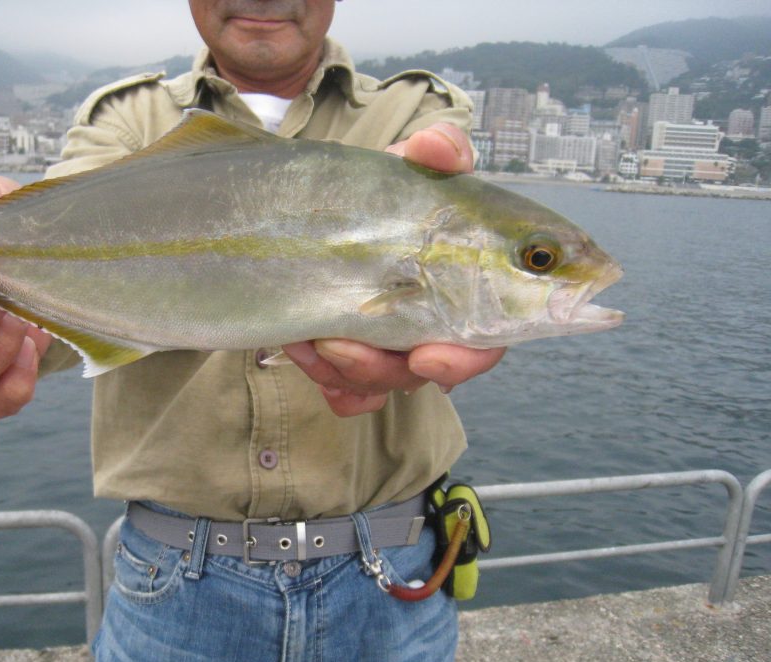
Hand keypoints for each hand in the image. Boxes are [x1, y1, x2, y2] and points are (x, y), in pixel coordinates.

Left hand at [286, 123, 504, 416]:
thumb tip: (437, 145)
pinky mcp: (356, 358)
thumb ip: (439, 157)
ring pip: (381, 383)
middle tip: (344, 349)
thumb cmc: (396, 193)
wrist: (340, 206)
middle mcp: (437, 326)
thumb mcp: (417, 167)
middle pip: (427, 374)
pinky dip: (324, 378)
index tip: (427, 356)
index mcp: (471, 292)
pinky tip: (299, 346)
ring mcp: (395, 346)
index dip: (465, 360)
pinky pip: (347, 392)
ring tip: (310, 337)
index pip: (487, 343)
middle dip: (386, 369)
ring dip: (345, 369)